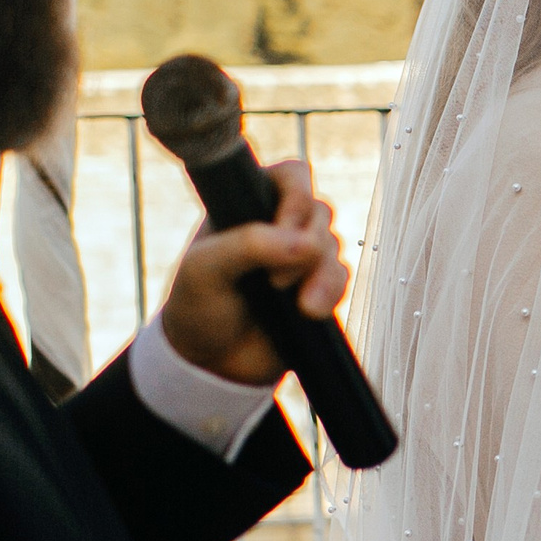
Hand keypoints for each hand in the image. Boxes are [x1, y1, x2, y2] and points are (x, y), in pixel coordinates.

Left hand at [160, 158, 350, 384]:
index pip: (292, 177)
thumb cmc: (197, 306)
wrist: (211, 362)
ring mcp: (300, 258)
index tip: (284, 228)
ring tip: (298, 304)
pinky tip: (308, 311)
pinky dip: (332, 292)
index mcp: (248, 205)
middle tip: (275, 279)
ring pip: (333, 246)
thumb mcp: (204, 269)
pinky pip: (342, 276)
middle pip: (319, 211)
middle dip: (307, 244)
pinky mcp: (317, 288)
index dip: (298, 198)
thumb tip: (305, 243)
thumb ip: (248, 246)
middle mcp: (278, 225)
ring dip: (321, 274)